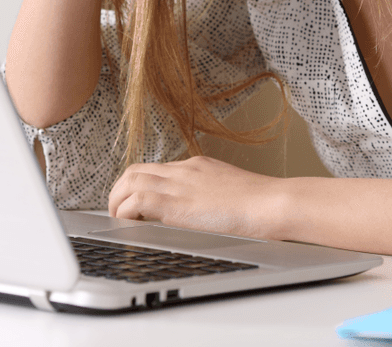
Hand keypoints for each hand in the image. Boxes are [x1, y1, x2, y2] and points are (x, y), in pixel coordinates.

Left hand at [108, 155, 286, 239]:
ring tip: (118, 220)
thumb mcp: (231, 191)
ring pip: (130, 181)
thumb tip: (206, 212)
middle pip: (136, 170)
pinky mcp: (177, 204)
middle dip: (120, 190)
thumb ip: (212, 196)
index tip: (135, 202)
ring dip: (117, 201)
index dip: (139, 185)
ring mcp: (179, 183)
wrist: (274, 204)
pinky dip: (126, 212)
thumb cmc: (263, 204)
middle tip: (118, 211)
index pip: (156, 169)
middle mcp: (184, 170)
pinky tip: (129, 226)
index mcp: (197, 166)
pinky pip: (137, 201)